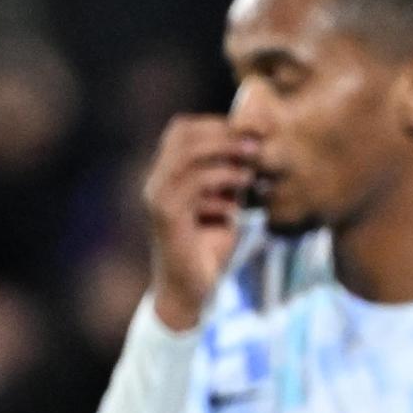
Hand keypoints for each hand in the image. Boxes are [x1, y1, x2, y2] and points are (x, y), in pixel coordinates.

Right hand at [143, 114, 256, 330]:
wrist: (191, 288)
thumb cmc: (209, 244)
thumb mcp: (226, 202)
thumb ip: (232, 176)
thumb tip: (255, 146)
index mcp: (168, 173)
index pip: (182, 130)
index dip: (216, 124)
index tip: (253, 130)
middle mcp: (157, 180)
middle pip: (182, 136)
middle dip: (222, 136)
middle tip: (255, 145)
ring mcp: (158, 197)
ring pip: (187, 158)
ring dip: (224, 159)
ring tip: (250, 172)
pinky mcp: (166, 216)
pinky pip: (192, 187)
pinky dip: (219, 187)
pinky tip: (236, 204)